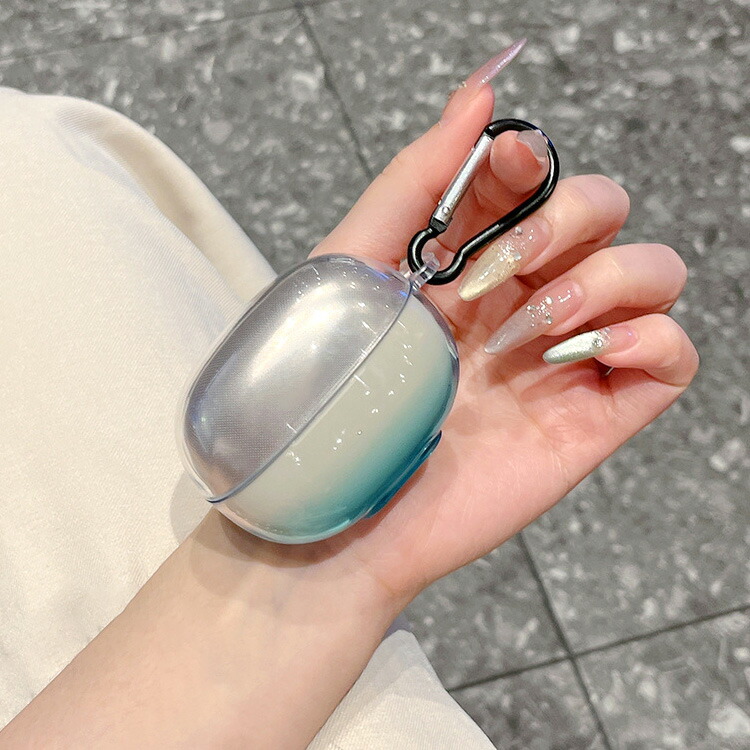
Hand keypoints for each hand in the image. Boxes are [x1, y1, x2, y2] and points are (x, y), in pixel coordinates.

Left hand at [288, 58, 697, 607]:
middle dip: (567, 218)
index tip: (506, 169)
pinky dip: (649, 336)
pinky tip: (577, 352)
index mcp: (468, 267)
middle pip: (605, 213)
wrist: (340, 510)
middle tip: (498, 275)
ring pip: (653, 272)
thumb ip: (414, 182)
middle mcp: (523, 303)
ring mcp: (562, 358)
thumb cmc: (337, 396)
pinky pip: (673, 355)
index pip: (533, 183)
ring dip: (606, 276)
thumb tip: (477, 95)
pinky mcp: (591, 416)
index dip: (533, 162)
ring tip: (534, 324)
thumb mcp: (356, 269)